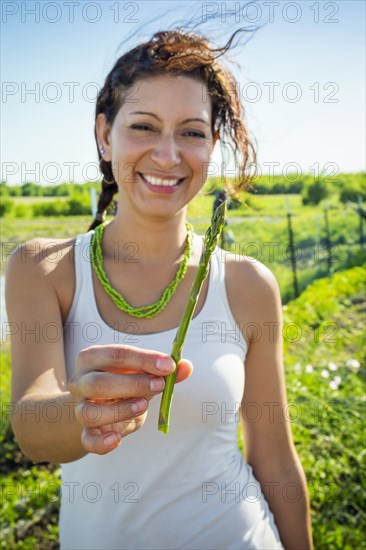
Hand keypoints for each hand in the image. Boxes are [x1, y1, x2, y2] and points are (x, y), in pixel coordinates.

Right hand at [68, 344, 192, 454]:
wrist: (102, 408)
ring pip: (90, 412)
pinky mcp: (85, 432)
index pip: (115, 355)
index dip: (143, 359)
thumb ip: (163, 370)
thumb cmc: (124, 383)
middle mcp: (80, 382)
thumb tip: (186, 366)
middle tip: (159, 385)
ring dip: (119, 410)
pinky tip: (116, 440)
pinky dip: (101, 443)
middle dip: (132, 384)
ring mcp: (79, 408)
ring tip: (143, 406)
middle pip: (98, 383)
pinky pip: (87, 440)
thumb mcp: (142, 373)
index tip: (168, 366)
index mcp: (92, 358)